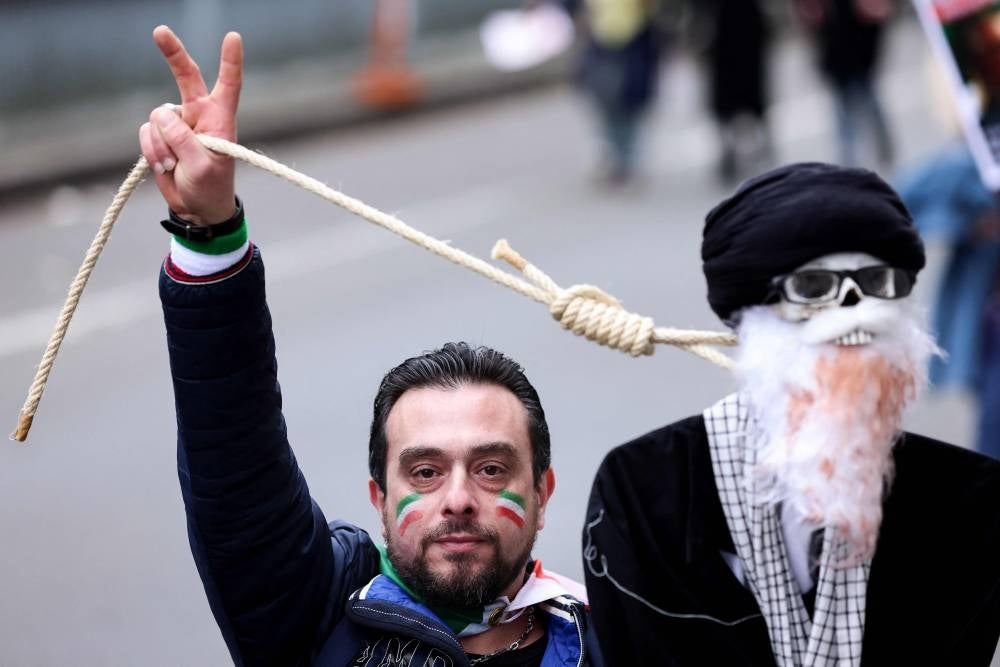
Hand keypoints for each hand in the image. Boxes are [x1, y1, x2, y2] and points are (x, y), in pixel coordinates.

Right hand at [139, 25, 242, 224]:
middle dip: (173, 53)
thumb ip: (184, 141)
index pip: (228, 85)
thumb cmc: (210, 189)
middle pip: (186, 77)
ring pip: (157, 118)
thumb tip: (162, 116)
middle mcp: (199, 115)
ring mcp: (178, 124)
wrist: (196, 209)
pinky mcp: (160, 135)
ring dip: (161, 145)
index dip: (230, 61)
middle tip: (159, 30)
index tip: (233, 37)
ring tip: (175, 166)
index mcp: (220, 120)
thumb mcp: (202, 169)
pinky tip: (164, 166)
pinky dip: (151, 150)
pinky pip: (146, 132)